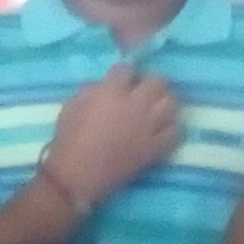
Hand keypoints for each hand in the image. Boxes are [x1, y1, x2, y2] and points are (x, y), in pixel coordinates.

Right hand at [41, 62, 183, 204]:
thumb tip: (107, 85)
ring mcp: (149, 126)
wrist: (76, 176)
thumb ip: (92, 88)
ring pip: (171, 101)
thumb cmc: (69, 139)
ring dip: (162, 100)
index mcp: (112, 91)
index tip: (119, 78)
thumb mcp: (72, 104)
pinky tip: (158, 127)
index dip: (123, 71)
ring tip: (153, 106)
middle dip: (148, 80)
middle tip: (140, 90)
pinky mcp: (155, 147)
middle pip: (157, 80)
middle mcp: (136, 104)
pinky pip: (174, 130)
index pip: (128, 67)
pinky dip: (169, 125)